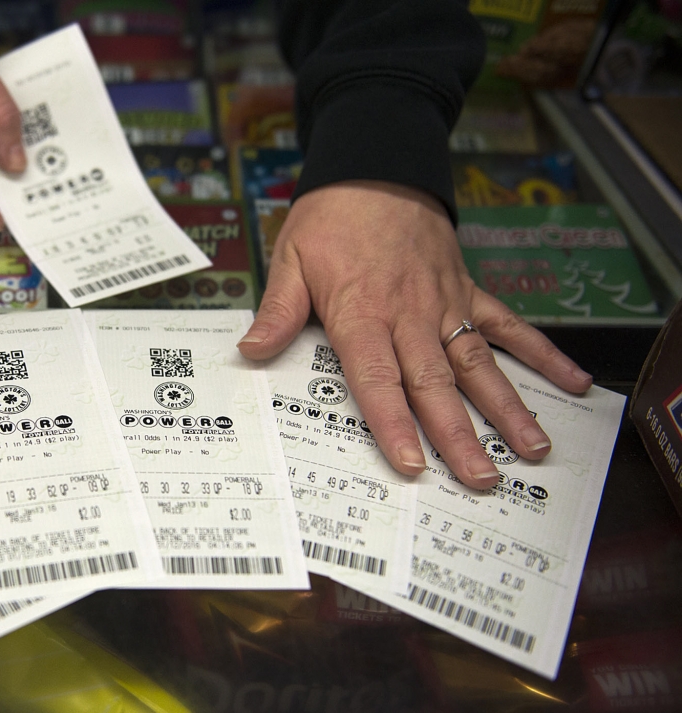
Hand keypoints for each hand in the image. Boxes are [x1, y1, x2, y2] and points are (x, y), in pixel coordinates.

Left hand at [238, 181, 592, 488]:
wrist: (376, 164)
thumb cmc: (330, 218)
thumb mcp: (291, 259)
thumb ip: (277, 311)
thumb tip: (249, 352)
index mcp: (361, 313)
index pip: (376, 378)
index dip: (393, 423)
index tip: (412, 464)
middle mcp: (408, 315)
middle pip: (435, 383)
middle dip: (458, 436)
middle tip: (481, 480)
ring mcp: (444, 304)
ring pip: (479, 363)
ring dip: (506, 408)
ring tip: (532, 449)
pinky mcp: (467, 290)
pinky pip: (508, 325)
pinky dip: (540, 353)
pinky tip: (570, 382)